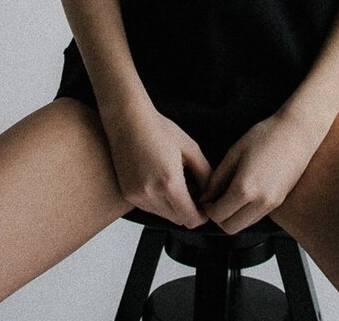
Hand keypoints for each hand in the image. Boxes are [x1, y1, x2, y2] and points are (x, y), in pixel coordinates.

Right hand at [101, 99, 212, 228]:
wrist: (127, 120)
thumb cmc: (158, 128)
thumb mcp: (190, 147)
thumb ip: (205, 172)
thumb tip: (211, 192)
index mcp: (169, 182)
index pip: (190, 219)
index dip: (202, 216)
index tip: (206, 206)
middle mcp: (151, 194)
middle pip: (177, 219)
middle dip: (188, 210)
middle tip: (193, 190)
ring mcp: (136, 196)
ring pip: (163, 215)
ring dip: (173, 207)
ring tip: (176, 183)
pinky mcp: (127, 194)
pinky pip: (149, 208)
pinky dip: (159, 202)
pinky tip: (161, 182)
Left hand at [199, 108, 325, 233]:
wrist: (297, 132)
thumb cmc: (266, 135)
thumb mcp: (234, 152)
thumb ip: (217, 178)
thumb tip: (205, 196)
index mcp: (244, 188)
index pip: (218, 215)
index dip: (207, 209)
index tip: (206, 198)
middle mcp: (259, 202)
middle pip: (230, 227)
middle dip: (219, 217)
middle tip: (215, 200)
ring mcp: (271, 204)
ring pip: (244, 225)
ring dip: (233, 217)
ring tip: (229, 196)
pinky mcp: (280, 201)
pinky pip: (257, 217)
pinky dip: (246, 213)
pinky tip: (245, 193)